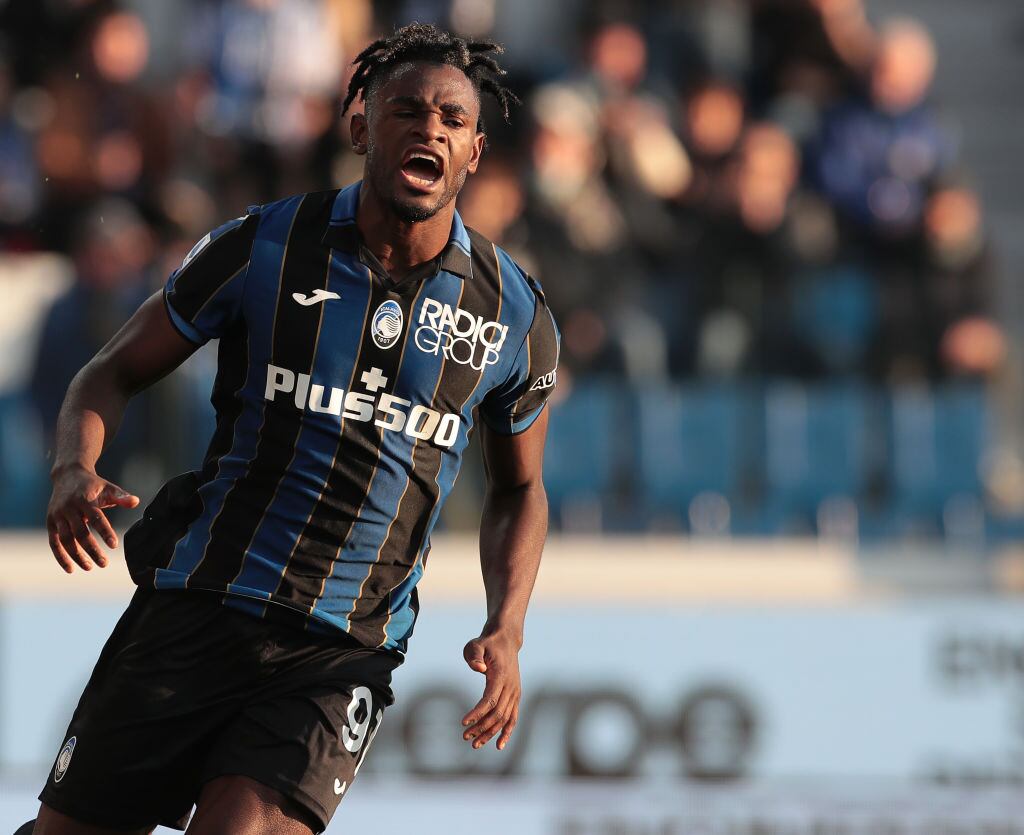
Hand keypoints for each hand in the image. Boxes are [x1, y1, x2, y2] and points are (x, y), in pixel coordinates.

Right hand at [46, 465, 138, 572]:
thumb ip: (121, 497)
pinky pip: (53, 542)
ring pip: (65, 540)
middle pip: (80, 532)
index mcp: (85, 500)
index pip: (96, 518)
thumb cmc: (93, 485)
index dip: (105, 532)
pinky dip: (60, 557)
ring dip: (77, 556)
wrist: (67, 475)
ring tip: (90, 567)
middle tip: (104, 564)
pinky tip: (71, 569)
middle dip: (92, 550)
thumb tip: (135, 502)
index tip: (114, 546)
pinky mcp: (50, 523)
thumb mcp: (108, 487)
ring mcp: (57, 516)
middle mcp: (69, 508)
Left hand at [461, 631, 521, 750]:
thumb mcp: (476, 644)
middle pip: (497, 713)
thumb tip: (478, 668)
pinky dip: (507, 732)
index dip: (477, 713)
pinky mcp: (515, 696)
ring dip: (491, 733)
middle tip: (465, 736)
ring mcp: (515, 693)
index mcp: (501, 676)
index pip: (489, 700)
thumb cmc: (487, 643)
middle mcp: (511, 687)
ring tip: (475, 744)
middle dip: (481, 727)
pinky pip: (513, 718)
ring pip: (505, 719)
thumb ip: (475, 655)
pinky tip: (499, 746)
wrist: (506, 641)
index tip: (463, 722)